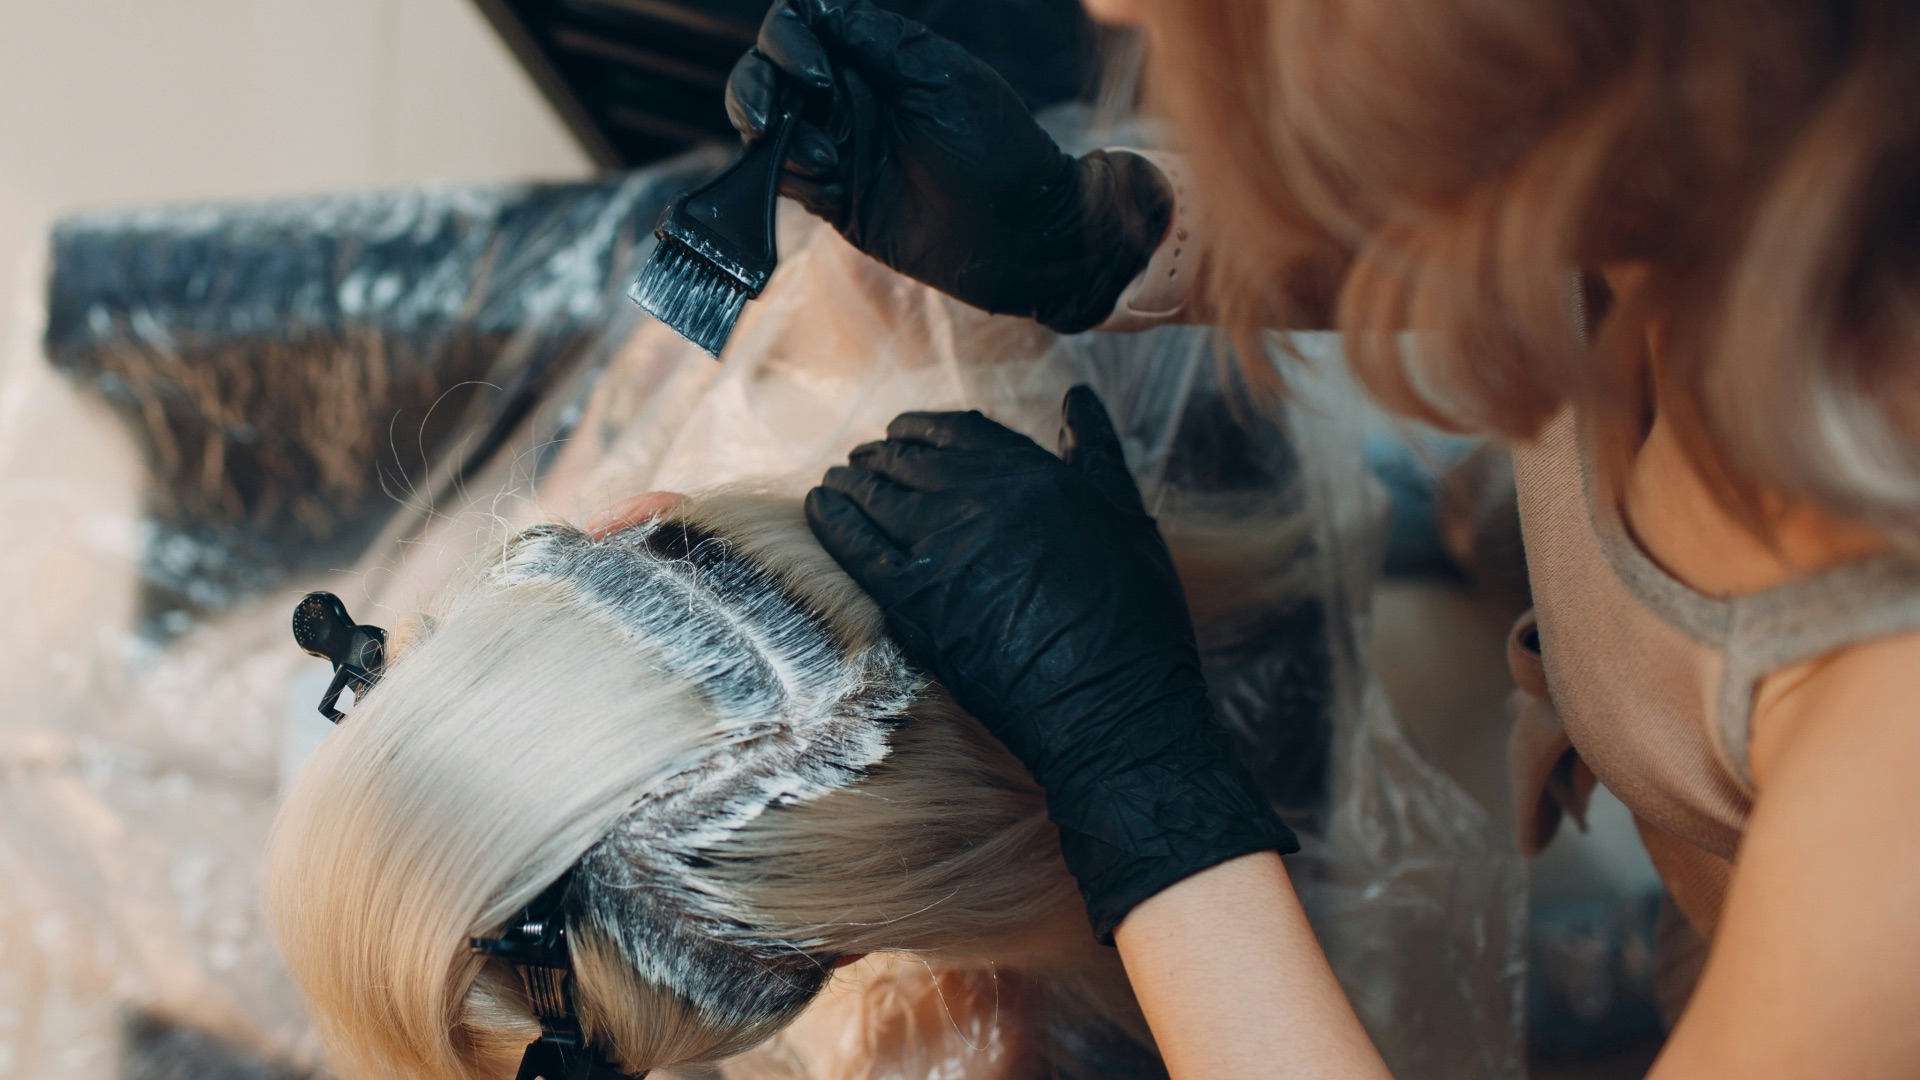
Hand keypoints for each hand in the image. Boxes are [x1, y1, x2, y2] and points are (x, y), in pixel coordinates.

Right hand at [726, 0, 1171, 333]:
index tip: (816, 72)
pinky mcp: (834, 198)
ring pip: (765, 126)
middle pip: (767, 73)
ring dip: (775, 136)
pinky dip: (792, 177)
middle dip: (757, 87)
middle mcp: (847, 98)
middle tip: (772, 117)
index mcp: (872, 58)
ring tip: (823, 159)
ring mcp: (837, 148)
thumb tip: (815, 7)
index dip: (788, 39)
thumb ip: (872, 40)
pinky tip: (832, 186)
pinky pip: (785, 179)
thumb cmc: (993, 149)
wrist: (1017, 234)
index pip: (800, 26)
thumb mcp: (935, 78)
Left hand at [805, 387, 1295, 938]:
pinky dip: (830, 518)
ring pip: (873, 493)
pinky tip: (820, 507)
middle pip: (909, 459)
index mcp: (1034, 475)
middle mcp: (982, 498)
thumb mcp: (1126, 517)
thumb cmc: (1134, 619)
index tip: (902, 433)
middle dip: (881, 455)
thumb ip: (1095, 451)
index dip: (922, 428)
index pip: (959, 429)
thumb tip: (1077, 398)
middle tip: (863, 461)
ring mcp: (942, 546)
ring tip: (838, 483)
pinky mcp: (912, 598)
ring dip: (851, 481)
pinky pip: (852, 543)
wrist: (1111, 705)